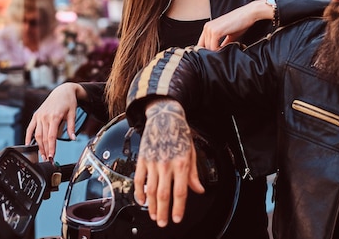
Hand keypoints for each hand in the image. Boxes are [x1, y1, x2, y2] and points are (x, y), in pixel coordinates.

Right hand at [25, 82, 85, 159]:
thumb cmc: (69, 101)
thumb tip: (73, 138)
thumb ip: (72, 127)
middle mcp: (45, 117)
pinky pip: (30, 128)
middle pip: (43, 137)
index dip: (51, 148)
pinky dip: (28, 136)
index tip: (52, 156)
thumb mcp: (73, 113)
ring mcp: (39, 116)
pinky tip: (28, 144)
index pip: (51, 136)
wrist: (62, 90)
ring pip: (37, 134)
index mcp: (54, 116)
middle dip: (45, 150)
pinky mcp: (36, 115)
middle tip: (48, 159)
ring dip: (38, 146)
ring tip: (42, 155)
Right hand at [133, 100, 203, 226]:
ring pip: (151, 189)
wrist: (164, 115)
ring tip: (153, 216)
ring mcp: (153, 162)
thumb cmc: (180, 133)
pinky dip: (139, 192)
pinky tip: (141, 200)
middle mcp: (167, 164)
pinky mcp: (143, 158)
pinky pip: (139, 179)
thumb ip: (194, 174)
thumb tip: (199, 190)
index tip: (177, 219)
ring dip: (151, 205)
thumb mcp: (192, 152)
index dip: (179, 208)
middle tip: (162, 223)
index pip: (180, 192)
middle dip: (163, 212)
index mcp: (182, 164)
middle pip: (164, 194)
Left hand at [197, 0, 271, 48]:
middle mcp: (207, 27)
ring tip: (227, 50)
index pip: (201, 44)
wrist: (248, 14)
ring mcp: (210, 29)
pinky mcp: (216, 32)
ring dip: (217, 52)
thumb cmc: (240, 23)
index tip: (216, 56)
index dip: (207, 51)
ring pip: (208, 48)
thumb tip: (220, 54)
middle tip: (224, 54)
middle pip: (204, 47)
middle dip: (213, 53)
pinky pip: (213, 47)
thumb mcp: (229, 35)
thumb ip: (223, 44)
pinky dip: (219, 51)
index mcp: (208, 27)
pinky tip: (227, 48)